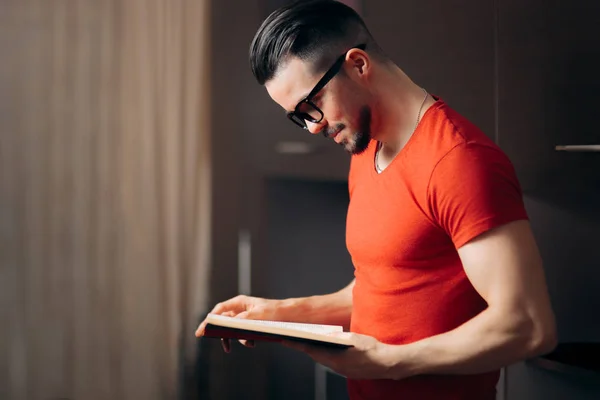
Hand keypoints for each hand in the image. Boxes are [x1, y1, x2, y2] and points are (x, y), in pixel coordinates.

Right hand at [195, 295, 282, 351]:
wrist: (288, 315)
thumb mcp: (259, 314)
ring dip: (234, 338)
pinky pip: (241, 334)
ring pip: (231, 329)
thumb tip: (231, 322)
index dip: (210, 319)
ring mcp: (244, 317)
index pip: (220, 310)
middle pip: (222, 320)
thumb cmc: (274, 310)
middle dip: (218, 331)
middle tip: (207, 338)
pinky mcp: (249, 326)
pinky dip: (243, 340)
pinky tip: (250, 343)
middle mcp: (240, 309)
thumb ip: (244, 318)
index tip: (202, 329)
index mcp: (240, 302)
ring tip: (240, 345)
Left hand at [283, 332, 400, 379]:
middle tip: (291, 338)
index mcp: (335, 358)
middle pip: (314, 355)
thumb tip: (325, 335)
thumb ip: (338, 337)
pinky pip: (331, 362)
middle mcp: (336, 367)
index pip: (310, 349)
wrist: (388, 364)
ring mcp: (341, 371)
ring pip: (322, 359)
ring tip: (305, 342)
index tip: (284, 339)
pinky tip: (325, 349)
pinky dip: (324, 355)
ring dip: (314, 351)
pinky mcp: (347, 371)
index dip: (296, 343)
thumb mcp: (354, 338)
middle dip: (303, 346)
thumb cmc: (373, 349)